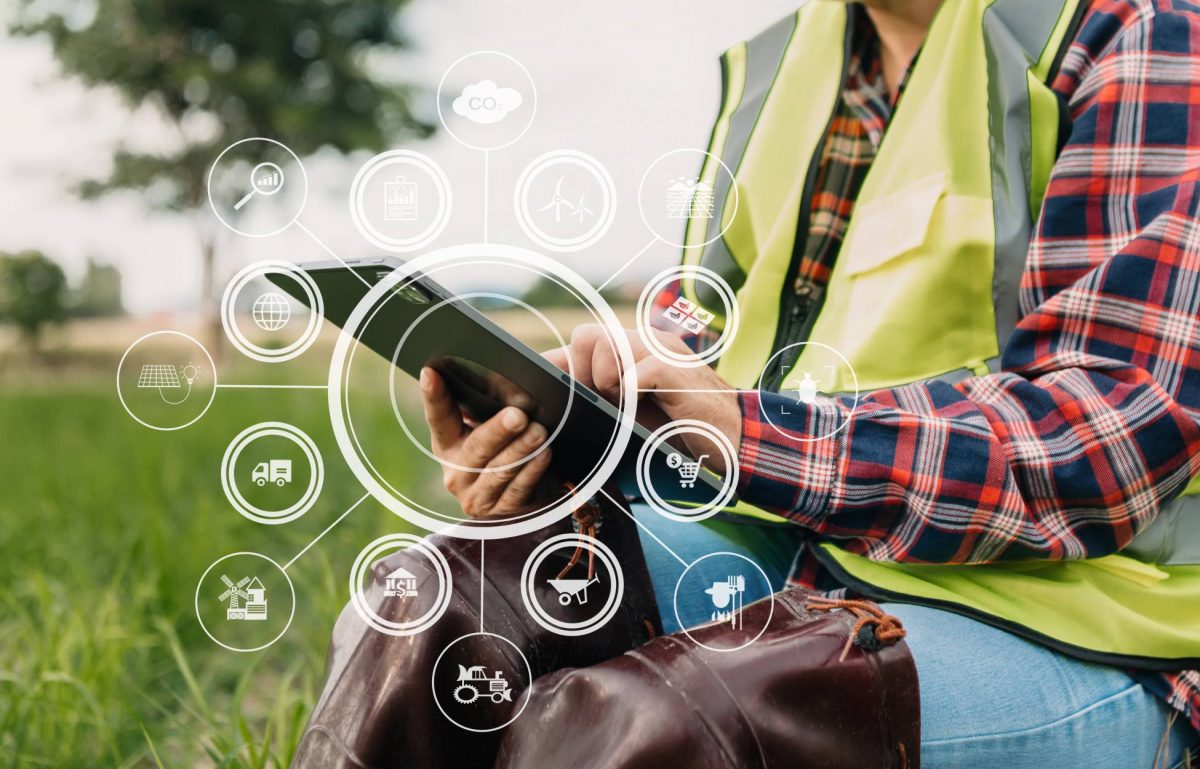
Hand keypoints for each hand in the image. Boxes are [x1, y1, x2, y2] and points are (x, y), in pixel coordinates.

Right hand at [421, 367, 554, 517]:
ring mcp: (476, 496)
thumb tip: (504, 377)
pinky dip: (532, 471)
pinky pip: (517, 490)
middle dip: (497, 430)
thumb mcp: (494, 425)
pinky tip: (544, 455)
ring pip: (499, 470)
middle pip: (476, 448)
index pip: (439, 418)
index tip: (431, 372)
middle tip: (517, 415)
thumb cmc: (509, 446)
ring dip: (521, 449)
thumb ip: (490, 404)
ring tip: (539, 432)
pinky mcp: (500, 514)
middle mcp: (456, 472)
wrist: (528, 492)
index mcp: (448, 444)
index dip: (434, 396)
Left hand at [544, 325, 741, 473]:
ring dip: (606, 382)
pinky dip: (630, 389)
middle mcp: (646, 341)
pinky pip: (639, 369)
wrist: (732, 437)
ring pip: (607, 344)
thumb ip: (601, 393)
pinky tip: (638, 405)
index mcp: (633, 348)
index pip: (582, 339)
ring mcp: (662, 351)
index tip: (546, 389)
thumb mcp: (631, 408)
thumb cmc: (678, 425)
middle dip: (583, 373)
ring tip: (625, 405)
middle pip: (586, 335)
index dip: (559, 363)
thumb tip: (557, 391)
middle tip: (603, 401)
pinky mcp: (677, 370)